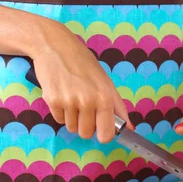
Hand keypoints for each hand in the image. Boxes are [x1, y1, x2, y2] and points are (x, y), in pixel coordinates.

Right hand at [32, 22, 133, 142]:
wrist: (56, 47)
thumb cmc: (84, 63)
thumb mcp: (106, 82)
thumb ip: (117, 107)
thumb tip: (130, 128)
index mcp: (105, 97)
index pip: (106, 134)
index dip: (104, 134)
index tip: (101, 127)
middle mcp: (88, 101)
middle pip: (86, 134)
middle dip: (86, 125)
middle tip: (85, 108)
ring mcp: (69, 102)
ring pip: (71, 127)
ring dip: (72, 118)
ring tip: (73, 97)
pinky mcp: (52, 101)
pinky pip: (58, 119)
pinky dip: (60, 111)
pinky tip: (62, 94)